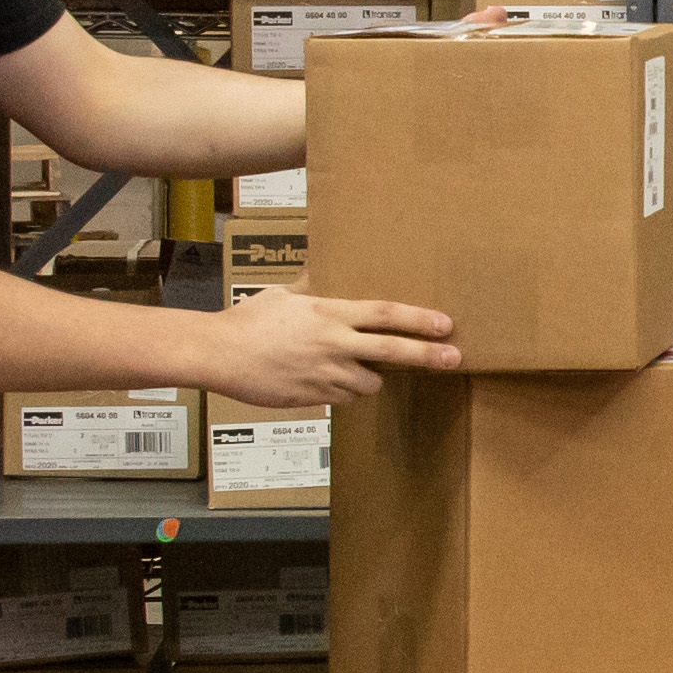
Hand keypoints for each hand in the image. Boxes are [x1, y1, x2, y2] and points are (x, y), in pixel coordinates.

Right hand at [192, 288, 458, 408]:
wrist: (218, 353)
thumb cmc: (247, 321)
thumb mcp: (284, 295)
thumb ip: (311, 289)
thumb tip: (320, 274)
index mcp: (329, 313)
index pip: (385, 314)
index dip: (419, 320)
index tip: (445, 325)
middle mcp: (334, 344)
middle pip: (393, 351)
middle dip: (428, 356)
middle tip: (454, 358)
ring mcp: (325, 373)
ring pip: (369, 382)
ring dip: (370, 377)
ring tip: (354, 368)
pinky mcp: (314, 397)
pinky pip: (343, 398)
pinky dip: (344, 391)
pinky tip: (327, 381)